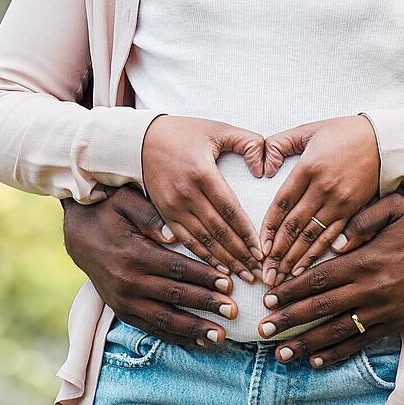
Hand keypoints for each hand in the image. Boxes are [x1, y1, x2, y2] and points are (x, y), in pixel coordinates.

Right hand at [62, 186, 237, 345]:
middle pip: (175, 297)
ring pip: (164, 320)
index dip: (204, 277)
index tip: (229, 283)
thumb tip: (174, 233)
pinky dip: (174, 337)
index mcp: (135, 256)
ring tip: (220, 336)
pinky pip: (151, 328)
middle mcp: (129, 283)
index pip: (177, 269)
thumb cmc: (108, 213)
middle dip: (206, 305)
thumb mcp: (126, 202)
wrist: (77, 234)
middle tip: (233, 311)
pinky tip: (198, 343)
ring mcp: (124, 301)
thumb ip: (151, 215)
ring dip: (193, 330)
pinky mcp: (122, 311)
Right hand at [142, 115, 264, 281]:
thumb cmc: (184, 133)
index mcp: (202, 174)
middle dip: (240, 254)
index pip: (230, 210)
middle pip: (218, 231)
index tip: (263, 251)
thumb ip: (249, 142)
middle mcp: (186, 194)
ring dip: (224, 260)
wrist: (138, 140)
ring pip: (203, 240)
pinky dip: (202, 256)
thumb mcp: (219, 129)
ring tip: (244, 276)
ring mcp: (172, 206)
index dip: (247, 233)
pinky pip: (185, 240)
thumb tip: (265, 168)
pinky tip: (218, 269)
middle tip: (259, 271)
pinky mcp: (163, 213)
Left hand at [256, 193, 403, 366]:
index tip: (269, 298)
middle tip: (263, 332)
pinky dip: (338, 353)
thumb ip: (360, 219)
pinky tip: (318, 361)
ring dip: (307, 344)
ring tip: (282, 354)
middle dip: (289, 321)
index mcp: (366, 259)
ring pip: (338, 331)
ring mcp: (385, 309)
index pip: (318, 278)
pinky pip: (362, 342)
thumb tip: (333, 240)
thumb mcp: (394, 206)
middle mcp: (372, 288)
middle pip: (321, 308)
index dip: (291, 290)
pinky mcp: (397, 322)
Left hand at [258, 116, 379, 284]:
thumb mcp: (308, 129)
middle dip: (278, 253)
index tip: (259, 247)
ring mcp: (340, 202)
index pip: (282, 203)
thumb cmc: (345, 133)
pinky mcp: (354, 210)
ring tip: (281, 278)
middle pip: (295, 226)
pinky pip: (333, 236)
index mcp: (309, 167)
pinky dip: (318, 254)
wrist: (386, 140)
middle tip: (265, 274)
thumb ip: (279, 144)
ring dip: (295, 259)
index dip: (269, 228)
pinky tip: (306, 268)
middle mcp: (324, 188)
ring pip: (312, 236)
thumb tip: (262, 168)